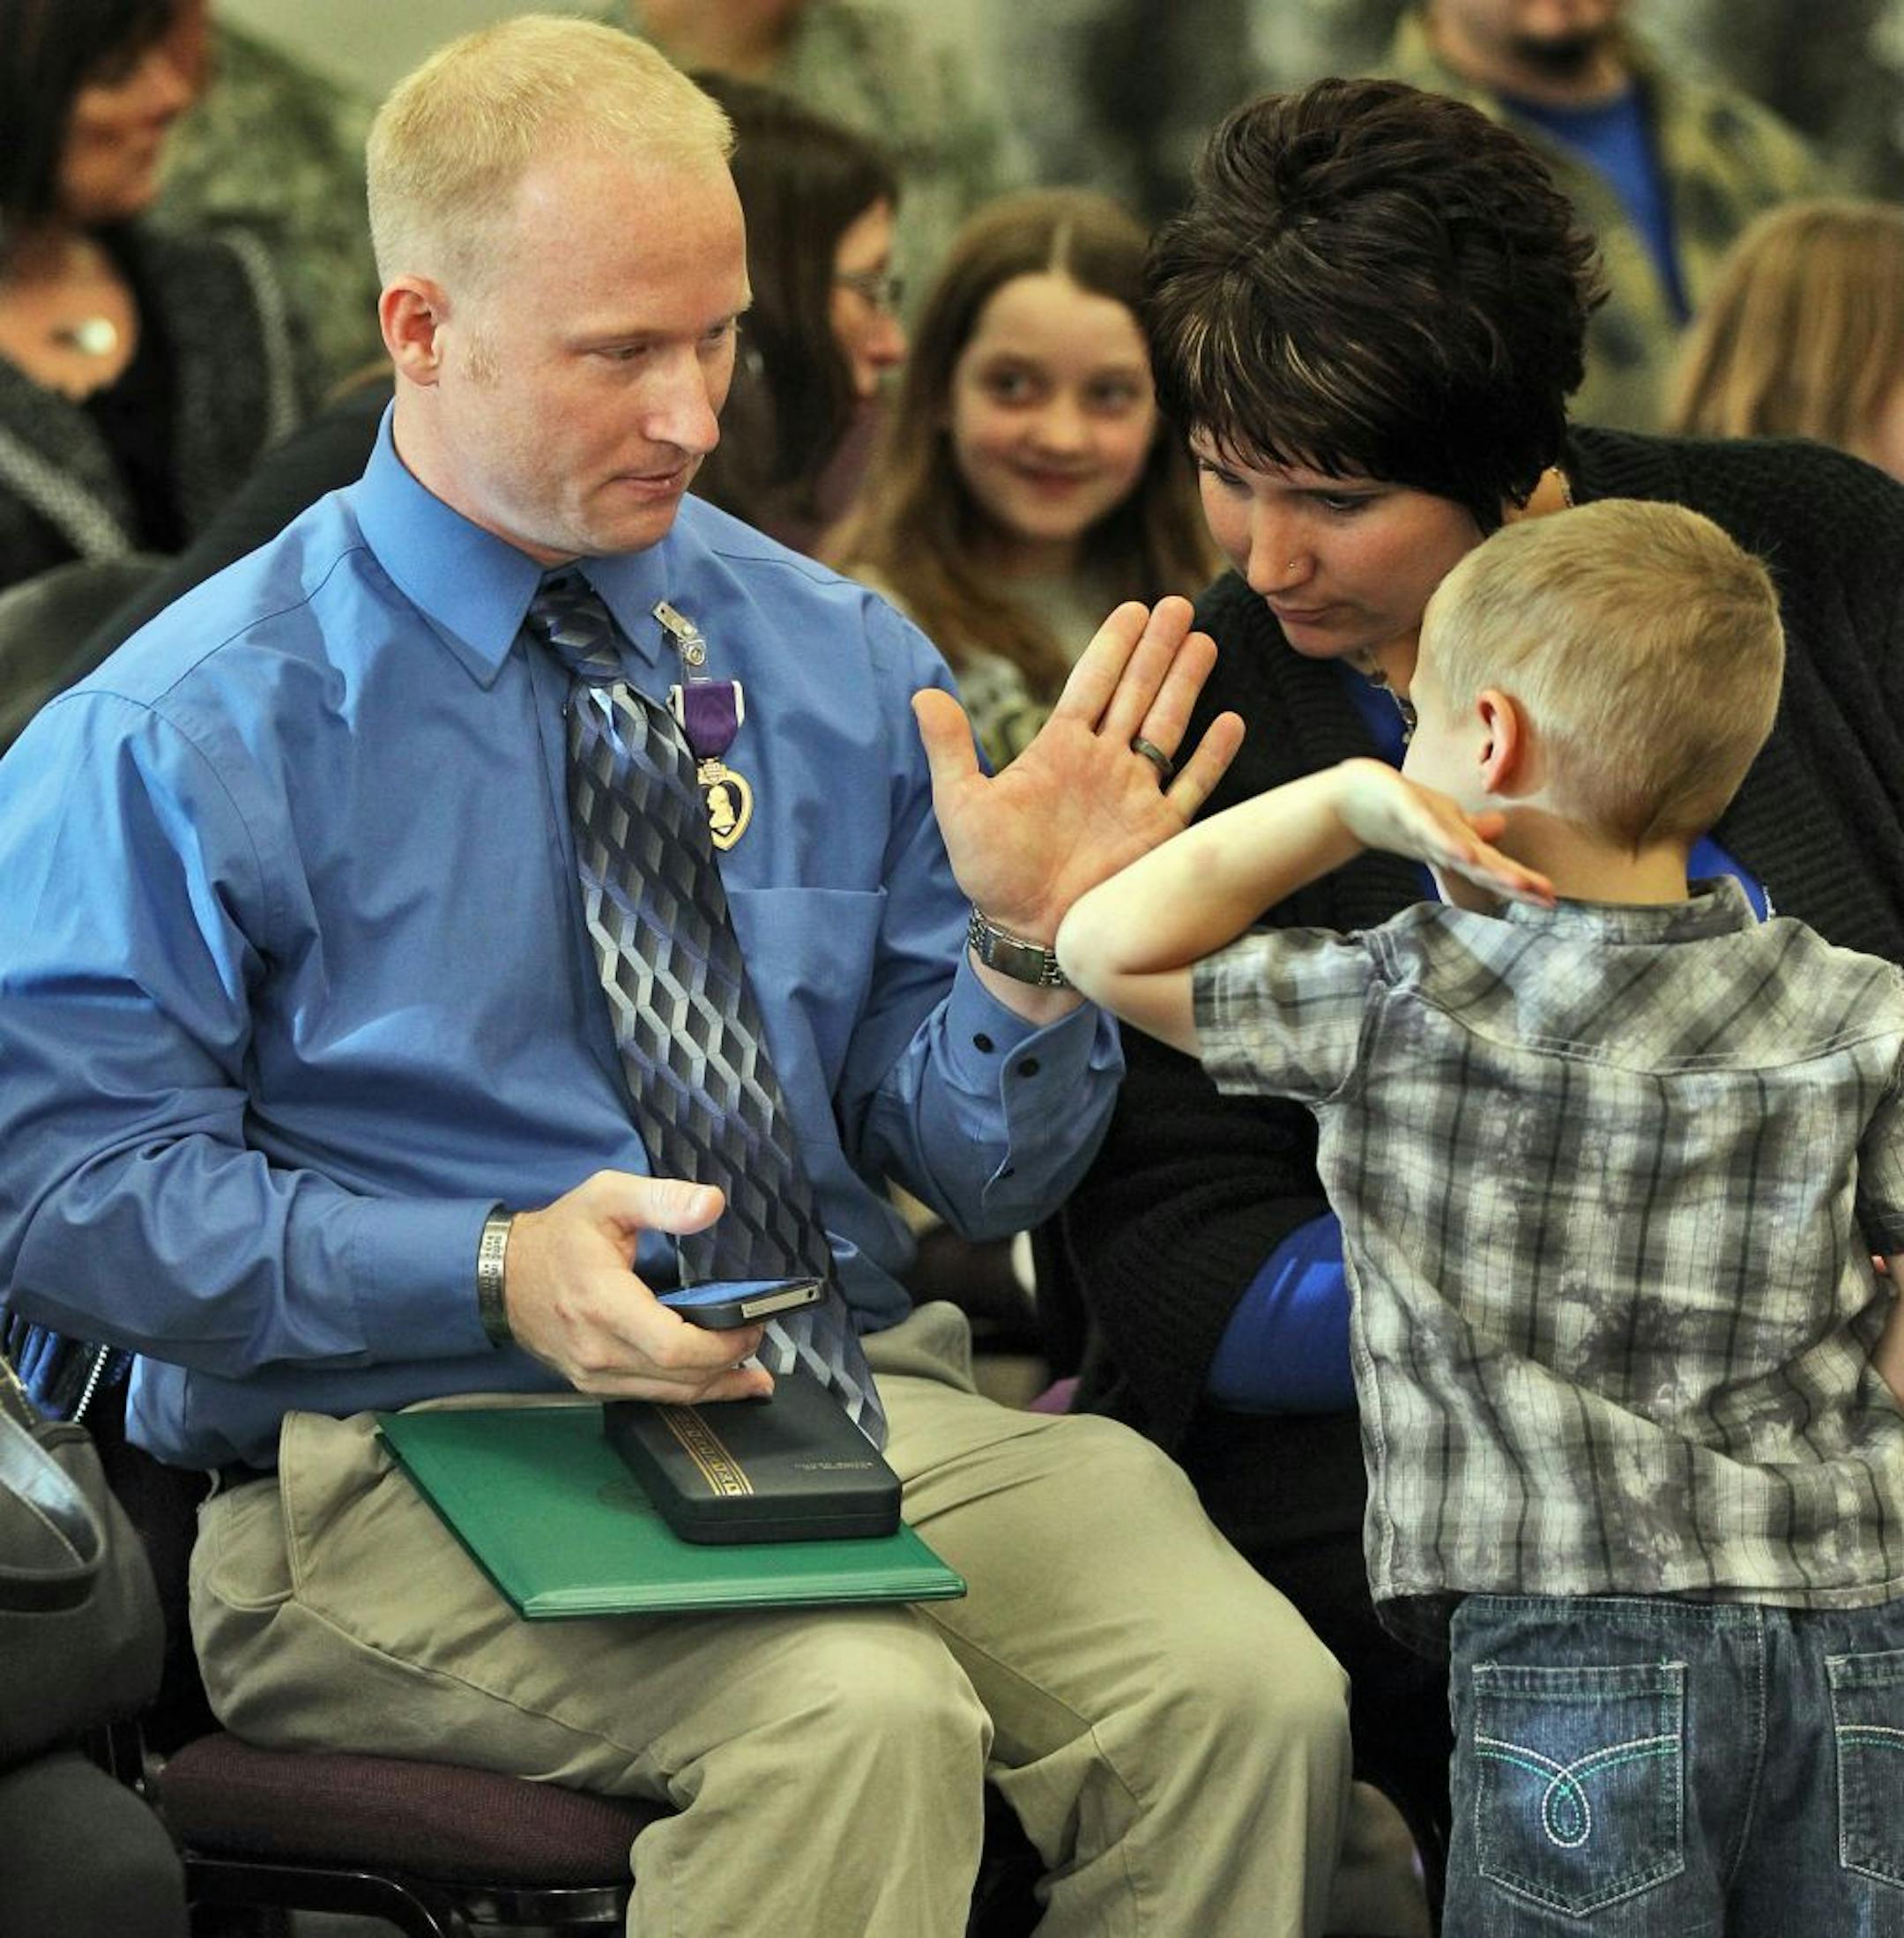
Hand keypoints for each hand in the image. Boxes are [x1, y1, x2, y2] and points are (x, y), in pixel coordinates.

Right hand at [502, 1171, 774, 1401]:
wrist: (500, 1276)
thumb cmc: (560, 1234)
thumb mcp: (608, 1197)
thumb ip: (661, 1199)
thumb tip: (711, 1204)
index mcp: (604, 1305)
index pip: (674, 1348)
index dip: (723, 1345)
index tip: (752, 1324)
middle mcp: (598, 1351)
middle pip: (679, 1378)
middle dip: (728, 1364)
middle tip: (758, 1338)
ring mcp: (592, 1375)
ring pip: (668, 1395)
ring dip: (715, 1387)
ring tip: (752, 1374)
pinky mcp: (592, 1385)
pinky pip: (649, 1395)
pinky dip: (687, 1390)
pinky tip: (715, 1382)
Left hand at [912, 597, 1244, 940]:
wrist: (1026, 933)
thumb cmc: (991, 873)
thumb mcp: (961, 806)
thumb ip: (950, 749)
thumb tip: (921, 695)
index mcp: (1059, 750)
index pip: (1090, 683)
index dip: (1113, 646)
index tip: (1134, 608)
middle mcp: (1102, 764)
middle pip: (1136, 693)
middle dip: (1158, 649)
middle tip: (1180, 605)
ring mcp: (1133, 795)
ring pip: (1167, 726)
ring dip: (1186, 685)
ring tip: (1205, 643)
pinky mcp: (1158, 832)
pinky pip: (1191, 786)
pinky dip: (1212, 756)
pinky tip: (1231, 721)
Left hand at [1336, 760, 1554, 906]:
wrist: (1349, 799)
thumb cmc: (1398, 810)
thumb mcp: (1441, 817)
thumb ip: (1471, 828)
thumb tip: (1500, 828)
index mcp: (1455, 846)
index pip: (1493, 866)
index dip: (1521, 883)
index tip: (1553, 901)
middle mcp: (1442, 845)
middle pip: (1483, 867)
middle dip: (1514, 883)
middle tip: (1547, 901)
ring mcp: (1424, 830)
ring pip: (1460, 853)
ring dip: (1488, 869)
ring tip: (1518, 884)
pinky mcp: (1405, 812)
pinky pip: (1429, 830)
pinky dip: (1447, 842)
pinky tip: (1467, 852)